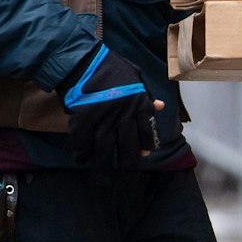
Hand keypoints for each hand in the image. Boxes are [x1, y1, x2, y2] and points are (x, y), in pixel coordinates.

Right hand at [62, 46, 162, 167]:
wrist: (83, 60)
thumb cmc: (110, 66)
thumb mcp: (135, 77)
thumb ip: (145, 95)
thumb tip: (160, 106)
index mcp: (139, 106)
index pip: (146, 133)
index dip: (145, 145)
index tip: (143, 154)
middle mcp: (124, 116)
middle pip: (127, 147)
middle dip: (126, 162)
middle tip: (124, 171)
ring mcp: (103, 120)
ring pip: (105, 150)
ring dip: (102, 167)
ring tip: (101, 181)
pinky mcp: (84, 120)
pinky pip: (83, 142)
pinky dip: (82, 152)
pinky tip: (81, 159)